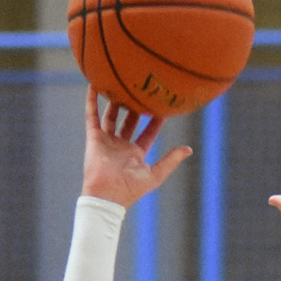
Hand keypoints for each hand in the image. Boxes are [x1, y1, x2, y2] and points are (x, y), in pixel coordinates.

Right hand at [81, 88, 191, 208]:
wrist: (107, 195)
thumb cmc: (131, 189)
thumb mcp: (156, 174)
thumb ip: (171, 160)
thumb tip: (189, 149)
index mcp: (135, 154)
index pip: (148, 133)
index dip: (155, 121)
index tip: (163, 107)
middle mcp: (121, 146)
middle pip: (130, 122)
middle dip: (136, 108)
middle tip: (143, 92)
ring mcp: (107, 141)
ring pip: (111, 116)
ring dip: (116, 102)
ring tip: (121, 85)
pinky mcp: (94, 138)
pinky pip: (92, 116)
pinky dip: (92, 101)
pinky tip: (95, 86)